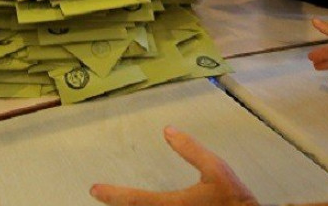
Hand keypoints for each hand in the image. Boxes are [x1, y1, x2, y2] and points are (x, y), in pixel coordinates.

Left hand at [90, 126, 258, 205]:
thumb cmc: (233, 198)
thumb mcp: (216, 169)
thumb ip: (191, 149)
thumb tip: (168, 130)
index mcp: (173, 204)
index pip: (135, 200)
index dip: (112, 194)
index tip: (94, 189)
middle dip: (118, 205)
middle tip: (101, 195)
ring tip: (119, 201)